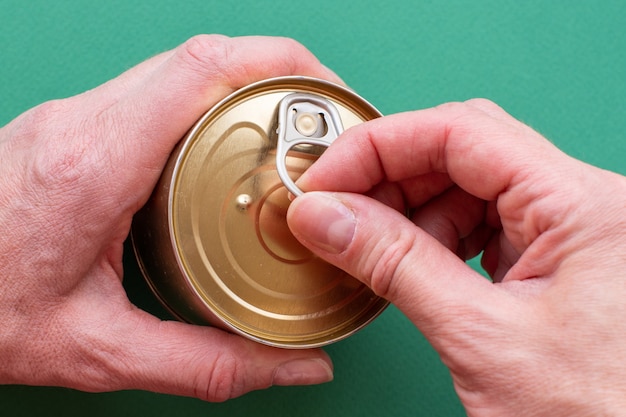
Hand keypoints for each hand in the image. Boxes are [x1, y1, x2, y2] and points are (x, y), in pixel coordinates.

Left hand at [0, 35, 339, 400]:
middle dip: (277, 73)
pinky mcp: (72, 127)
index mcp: (93, 163)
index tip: (327, 93)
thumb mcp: (99, 353)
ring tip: (288, 134)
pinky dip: (207, 106)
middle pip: (200, 57)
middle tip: (322, 120)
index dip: (280, 64)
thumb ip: (209, 364)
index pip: (202, 69)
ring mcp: (73, 116)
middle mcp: (82, 121)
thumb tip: (297, 366)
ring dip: (242, 89)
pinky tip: (228, 150)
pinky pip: (155, 93)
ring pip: (179, 69)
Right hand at [287, 99, 625, 415]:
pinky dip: (433, 238)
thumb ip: (395, 264)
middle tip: (333, 212)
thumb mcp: (479, 337)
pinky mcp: (552, 259)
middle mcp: (582, 205)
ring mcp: (568, 231)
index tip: (325, 178)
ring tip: (368, 248)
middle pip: (462, 152)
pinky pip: (481, 223)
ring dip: (408, 212)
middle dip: (388, 179)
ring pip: (467, 186)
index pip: (460, 133)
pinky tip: (409, 264)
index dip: (378, 147)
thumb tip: (324, 216)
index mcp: (583, 206)